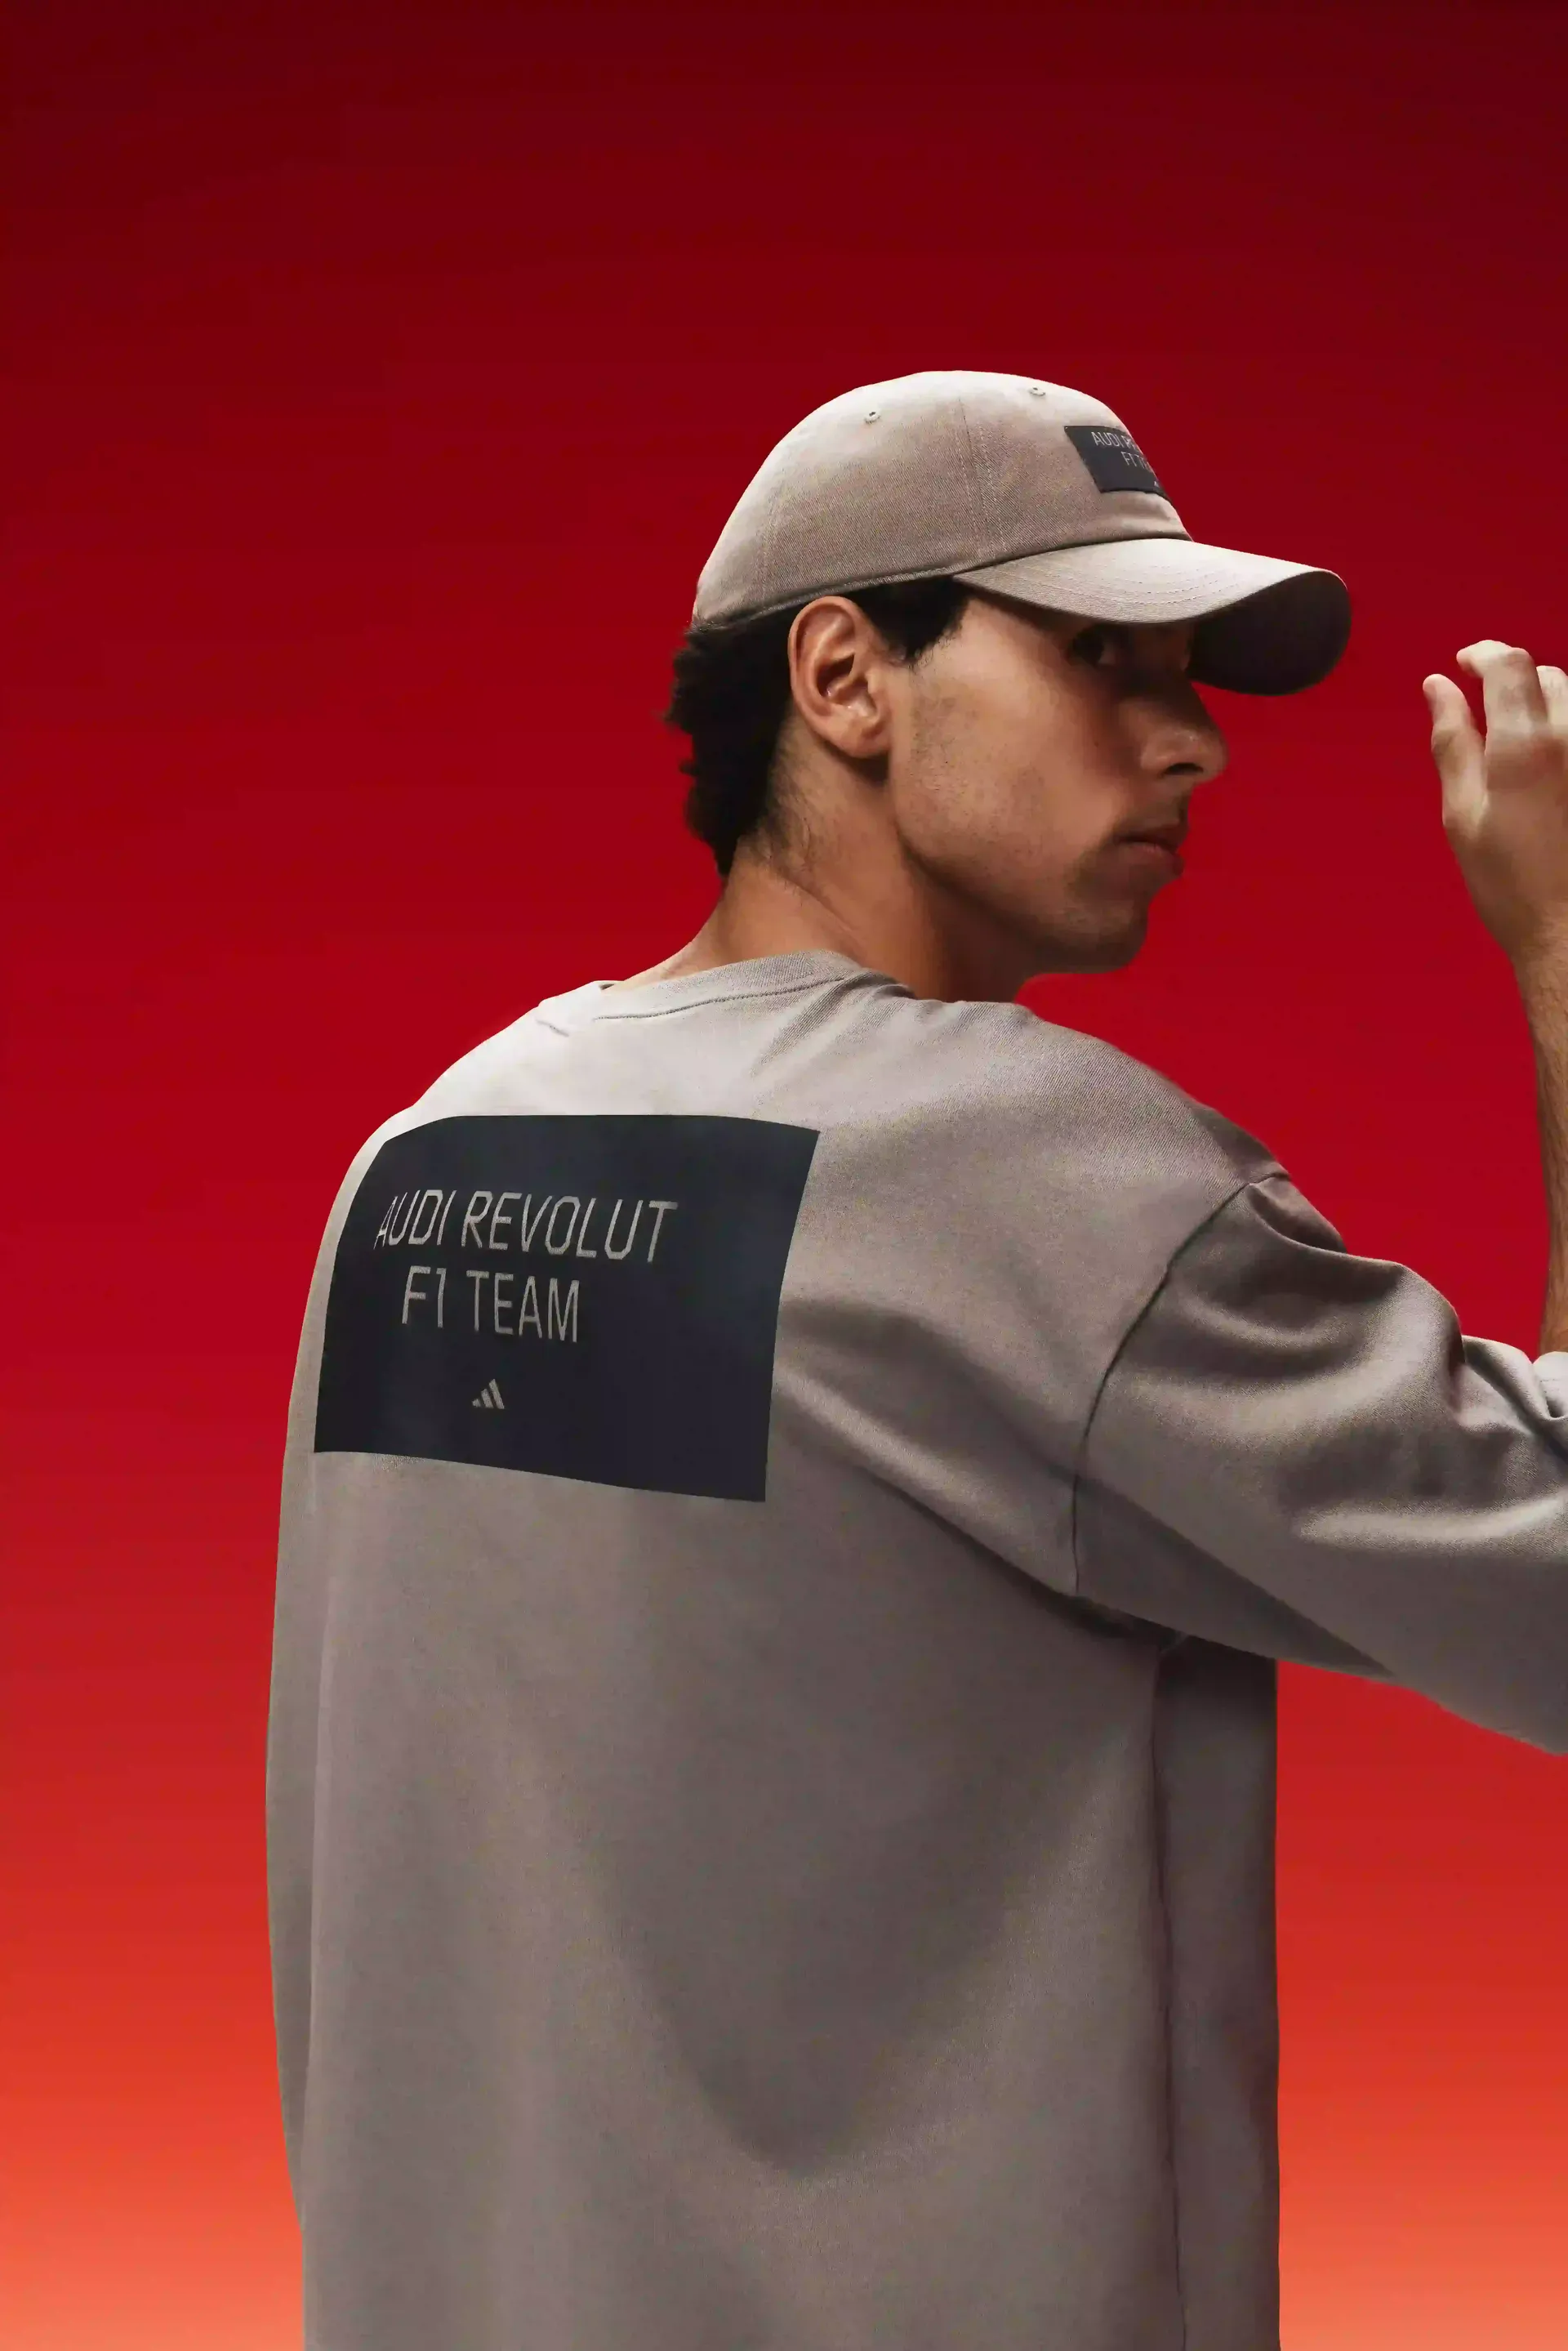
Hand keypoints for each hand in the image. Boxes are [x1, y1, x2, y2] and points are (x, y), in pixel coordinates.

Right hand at [1426, 642, 1567, 973]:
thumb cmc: (1507, 882)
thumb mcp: (1461, 813)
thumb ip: (1452, 742)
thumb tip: (1437, 687)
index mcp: (1524, 744)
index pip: (1509, 665)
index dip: (1482, 654)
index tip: (1462, 665)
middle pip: (1545, 675)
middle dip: (1511, 680)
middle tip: (1483, 708)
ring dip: (1541, 703)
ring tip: (1516, 738)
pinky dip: (1560, 732)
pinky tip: (1546, 765)